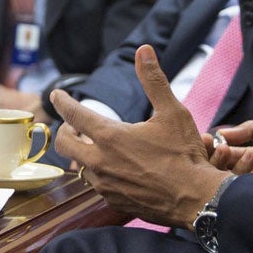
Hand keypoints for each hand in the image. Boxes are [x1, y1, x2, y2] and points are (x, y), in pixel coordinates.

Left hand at [50, 45, 224, 226]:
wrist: (196, 200)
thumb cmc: (184, 154)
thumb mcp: (172, 112)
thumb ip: (154, 81)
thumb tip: (143, 50)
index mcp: (110, 136)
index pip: (73, 114)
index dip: (62, 101)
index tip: (56, 95)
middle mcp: (100, 162)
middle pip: (64, 144)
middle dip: (65, 131)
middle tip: (74, 126)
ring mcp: (104, 185)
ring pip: (80, 166)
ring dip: (84, 154)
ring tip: (98, 147)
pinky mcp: (113, 202)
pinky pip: (97, 185)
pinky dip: (100, 174)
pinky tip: (115, 170)